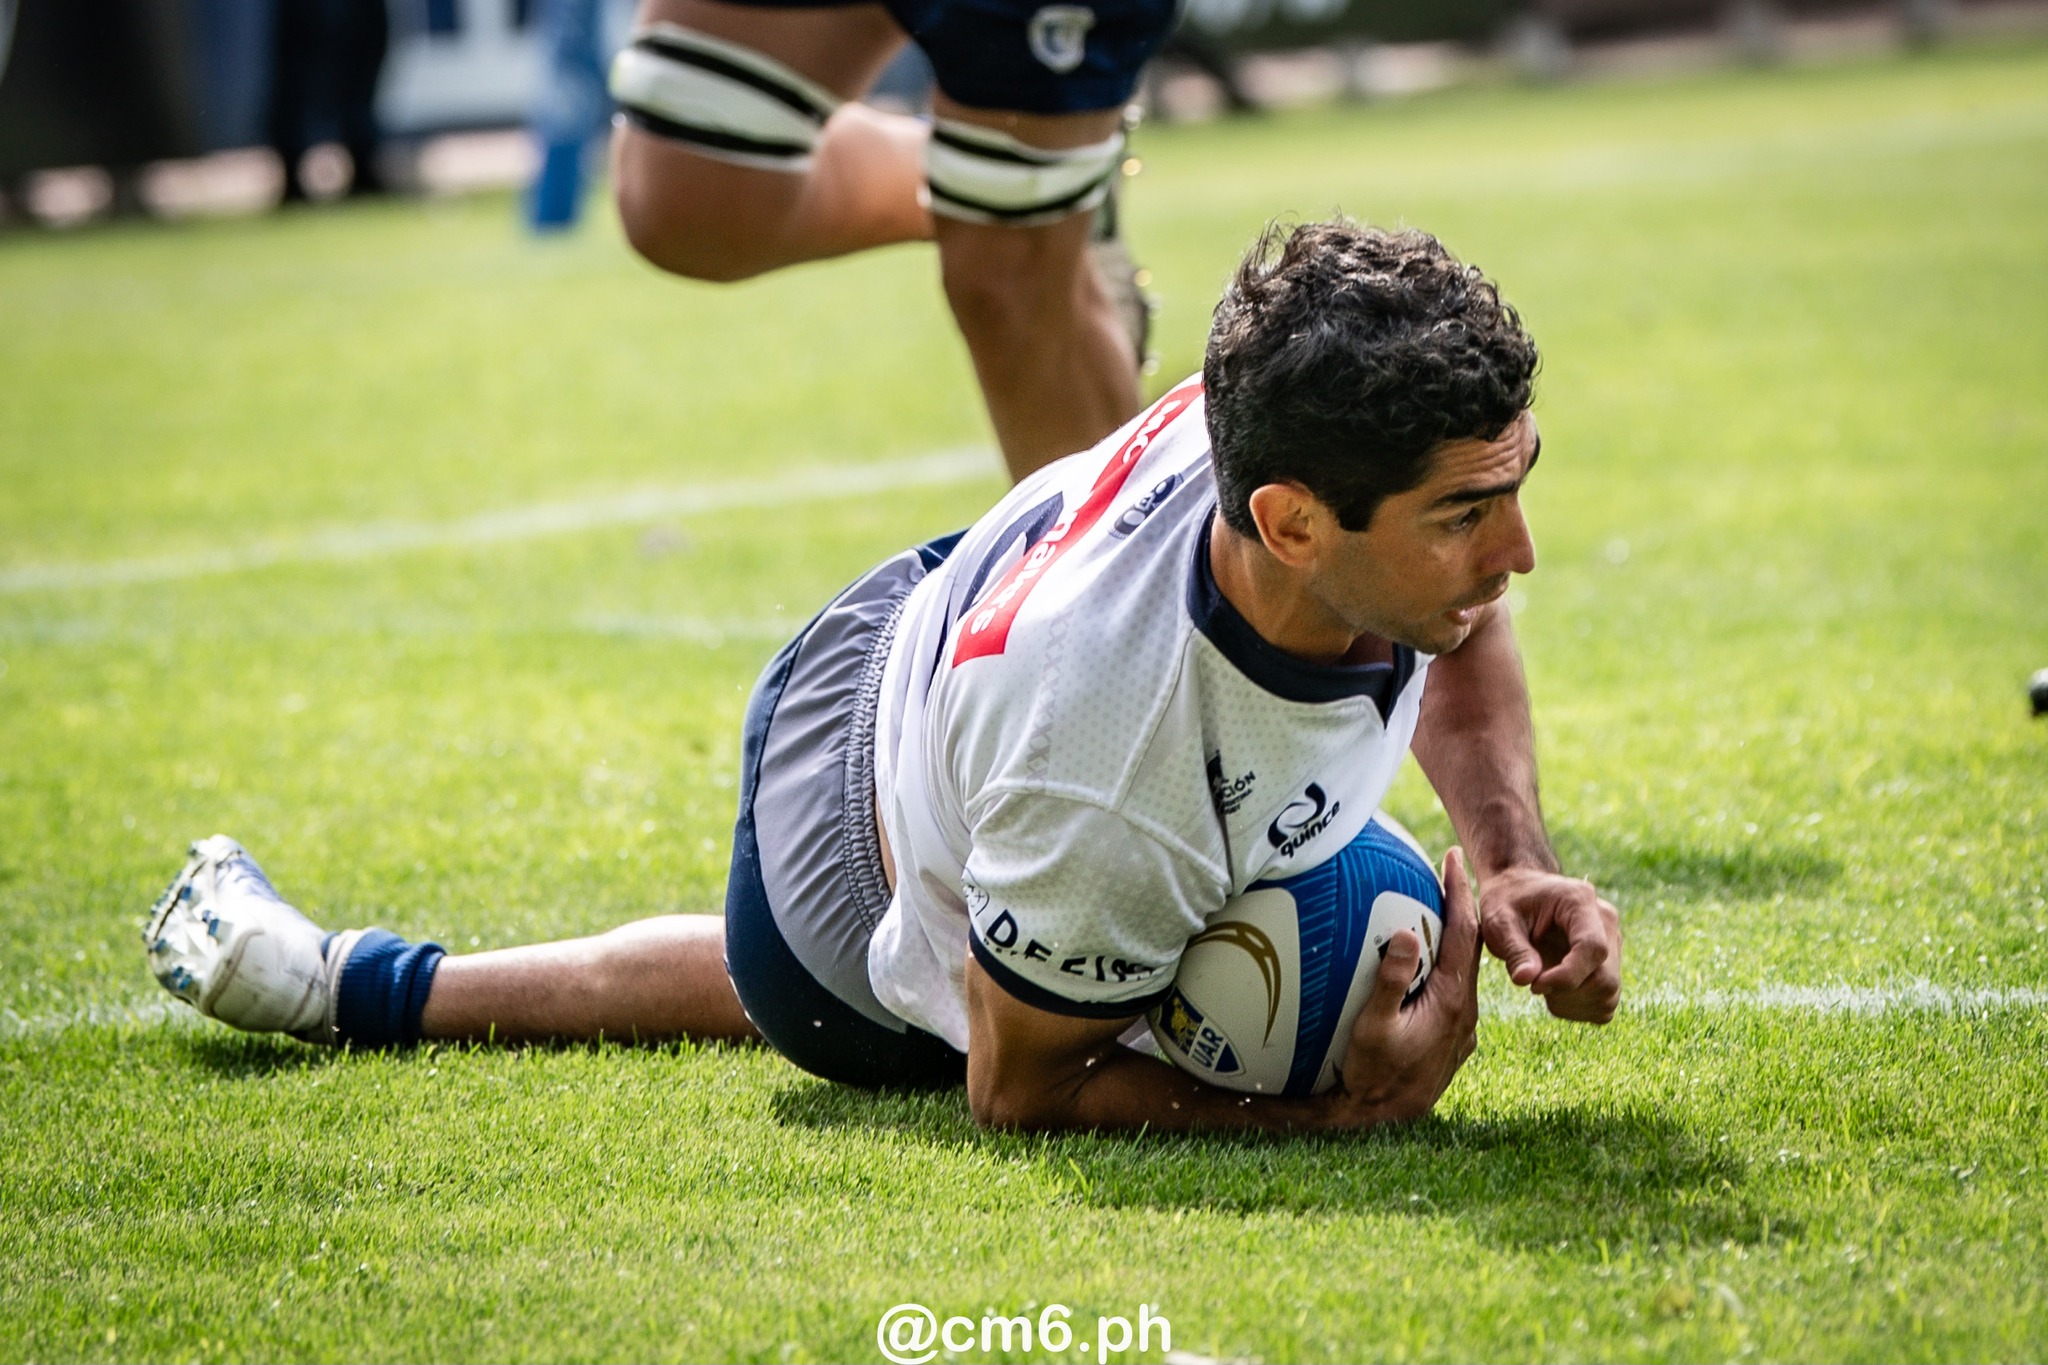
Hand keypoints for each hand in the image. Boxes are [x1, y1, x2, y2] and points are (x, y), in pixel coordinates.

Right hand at [1335, 847, 1481, 1126]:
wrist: (1386, 1122)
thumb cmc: (1374, 1073)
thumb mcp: (1374, 1025)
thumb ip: (1392, 980)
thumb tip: (1409, 933)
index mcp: (1452, 1000)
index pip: (1463, 933)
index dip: (1459, 892)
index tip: (1453, 857)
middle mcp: (1466, 1011)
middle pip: (1470, 947)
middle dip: (1460, 907)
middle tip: (1446, 873)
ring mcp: (1462, 1028)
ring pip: (1465, 971)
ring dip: (1455, 939)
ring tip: (1438, 912)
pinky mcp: (1453, 1041)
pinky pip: (1456, 993)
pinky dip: (1448, 968)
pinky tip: (1431, 969)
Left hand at [1478, 865, 1620, 1022]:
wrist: (1517, 890)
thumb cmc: (1506, 902)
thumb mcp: (1499, 921)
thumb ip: (1514, 950)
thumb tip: (1526, 980)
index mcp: (1580, 902)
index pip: (1593, 949)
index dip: (1567, 976)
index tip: (1534, 985)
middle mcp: (1605, 921)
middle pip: (1606, 977)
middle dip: (1567, 993)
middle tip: (1533, 984)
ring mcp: (1612, 942)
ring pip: (1609, 993)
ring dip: (1572, 1003)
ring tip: (1541, 984)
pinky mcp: (1609, 962)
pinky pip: (1607, 1000)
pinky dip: (1580, 1007)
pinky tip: (1554, 992)